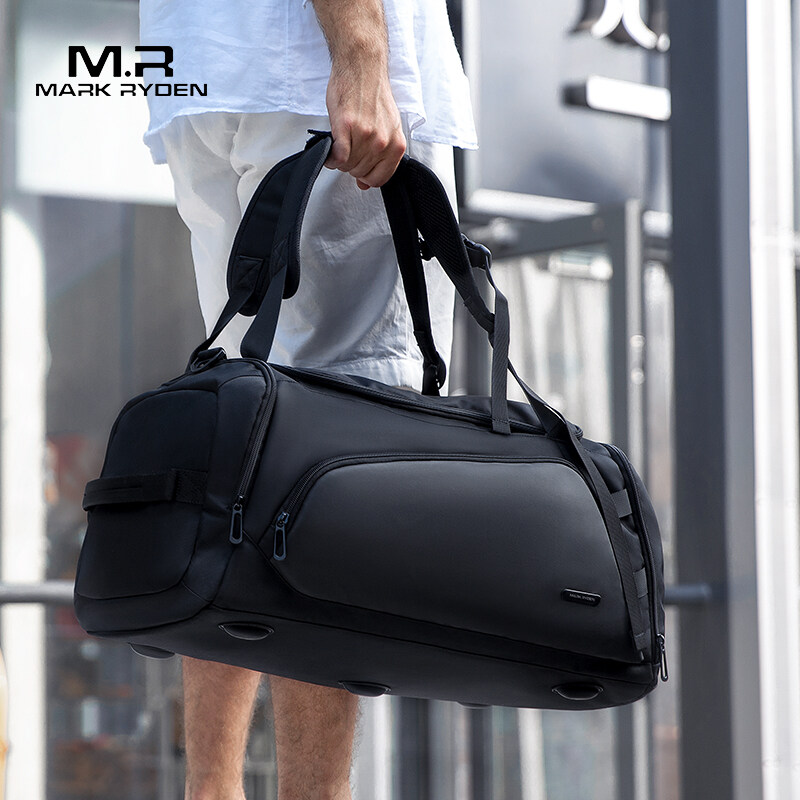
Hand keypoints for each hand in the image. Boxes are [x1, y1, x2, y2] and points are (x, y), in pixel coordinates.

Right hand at [323, 59, 405, 189]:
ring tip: (340, 145)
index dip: (365, 177)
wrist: (362, 66)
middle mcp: (383, 142)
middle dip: (351, 166)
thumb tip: (366, 183)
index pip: (379, 179)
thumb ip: (380, 157)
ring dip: (339, 160)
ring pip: (347, 166)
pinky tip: (330, 150)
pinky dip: (330, 158)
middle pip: (360, 173)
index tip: (359, 169)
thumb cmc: (373, 94)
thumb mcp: (387, 128)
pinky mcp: (346, 127)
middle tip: (347, 150)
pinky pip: (338, 156)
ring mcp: (365, 135)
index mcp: (396, 144)